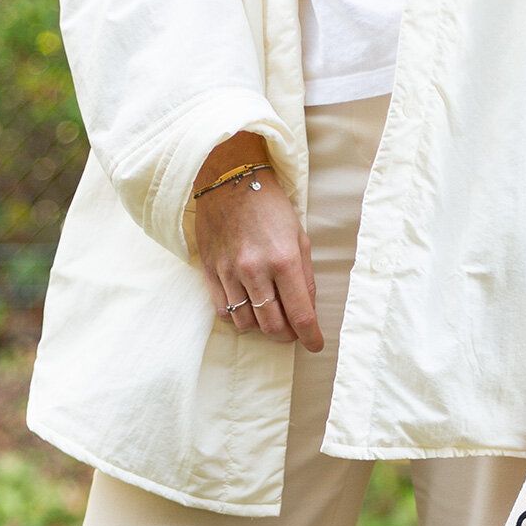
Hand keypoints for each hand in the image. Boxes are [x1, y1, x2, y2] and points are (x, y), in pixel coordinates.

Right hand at [191, 132, 322, 350]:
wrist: (228, 180)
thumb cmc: (270, 206)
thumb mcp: (299, 237)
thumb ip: (305, 277)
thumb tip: (307, 311)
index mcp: (284, 260)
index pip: (300, 315)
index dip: (311, 337)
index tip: (315, 345)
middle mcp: (255, 270)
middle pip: (272, 326)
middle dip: (286, 335)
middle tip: (292, 330)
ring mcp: (229, 272)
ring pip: (246, 323)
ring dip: (262, 326)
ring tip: (269, 314)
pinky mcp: (210, 271)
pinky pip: (223, 311)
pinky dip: (238, 317)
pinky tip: (247, 306)